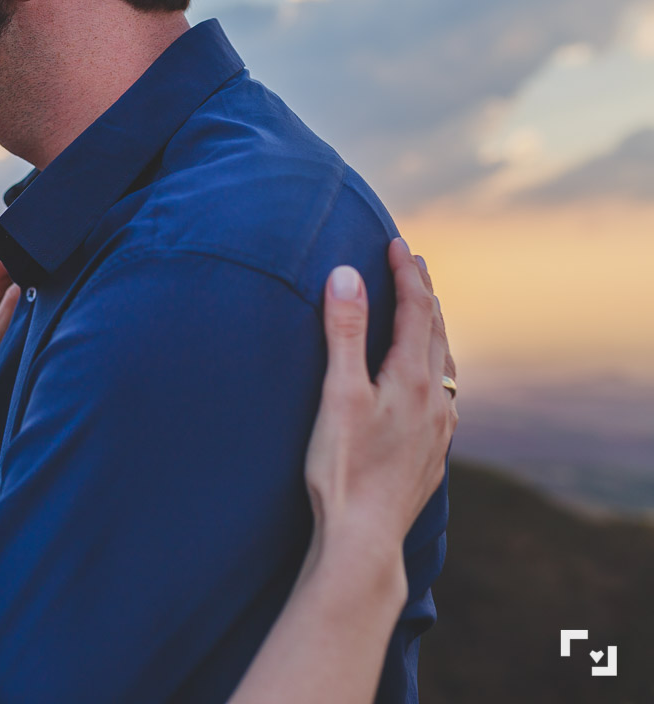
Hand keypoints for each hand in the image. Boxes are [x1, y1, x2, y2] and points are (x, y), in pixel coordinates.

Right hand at [302, 238, 456, 573]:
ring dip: (434, 332)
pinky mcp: (433, 454)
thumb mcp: (337, 393)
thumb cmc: (344, 468)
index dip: (406, 273)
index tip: (398, 243)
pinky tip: (427, 385)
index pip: (416, 310)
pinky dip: (435, 369)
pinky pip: (443, 396)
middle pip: (437, 333)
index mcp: (412, 378)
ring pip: (445, 365)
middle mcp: (436, 399)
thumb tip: (348, 275)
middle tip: (414, 265)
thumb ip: (344, 332)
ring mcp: (439, 429)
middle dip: (425, 295)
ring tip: (424, 315)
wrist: (365, 538)